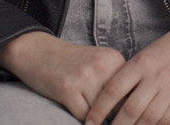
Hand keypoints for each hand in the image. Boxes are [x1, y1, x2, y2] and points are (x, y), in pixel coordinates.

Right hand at [0, 31, 125, 119]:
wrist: (38, 51)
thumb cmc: (72, 62)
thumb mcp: (100, 63)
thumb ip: (115, 81)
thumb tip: (130, 111)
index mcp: (114, 59)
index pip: (131, 92)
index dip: (126, 107)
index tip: (123, 115)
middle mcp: (102, 66)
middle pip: (117, 104)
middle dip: (112, 115)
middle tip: (106, 117)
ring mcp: (85, 77)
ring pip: (101, 112)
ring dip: (97, 118)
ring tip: (91, 114)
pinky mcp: (67, 88)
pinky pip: (83, 116)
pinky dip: (83, 120)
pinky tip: (78, 113)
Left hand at [84, 22, 169, 124]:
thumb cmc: (164, 53)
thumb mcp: (142, 58)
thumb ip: (127, 78)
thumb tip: (106, 104)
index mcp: (141, 63)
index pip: (114, 90)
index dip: (99, 110)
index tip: (89, 122)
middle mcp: (156, 77)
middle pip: (130, 109)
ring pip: (147, 119)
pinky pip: (166, 121)